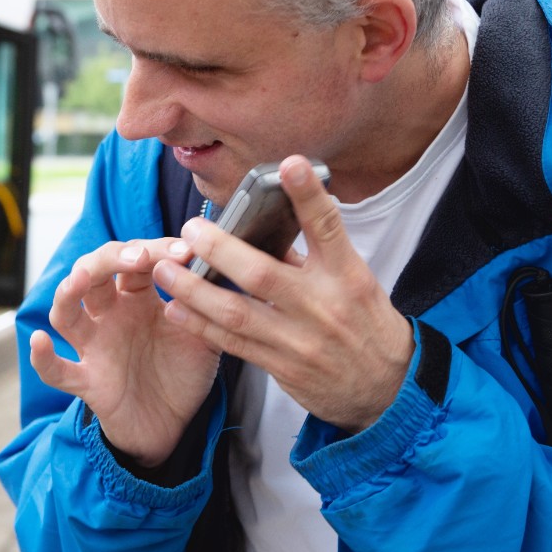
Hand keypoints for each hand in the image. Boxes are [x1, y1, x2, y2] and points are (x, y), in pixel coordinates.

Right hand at [29, 238, 221, 467]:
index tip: (186, 252)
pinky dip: (43, 358)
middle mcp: (110, 315)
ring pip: (65, 312)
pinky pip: (57, 370)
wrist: (175, 427)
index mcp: (138, 297)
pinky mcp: (87, 382)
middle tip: (140, 257)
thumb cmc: (182, 373)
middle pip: (93, 272)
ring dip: (68, 293)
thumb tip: (214, 266)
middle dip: (111, 257)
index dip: (156, 250)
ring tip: (80, 279)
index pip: (135, 259)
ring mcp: (94, 347)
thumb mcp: (204, 334)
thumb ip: (206, 305)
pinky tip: (39, 342)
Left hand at [153, 156, 413, 432]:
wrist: (388, 388)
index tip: (290, 164)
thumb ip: (312, 256)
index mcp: (346, 275)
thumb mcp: (353, 282)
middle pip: (263, 274)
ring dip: (194, 290)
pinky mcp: (282, 367)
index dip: (308, 196)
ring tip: (164, 269)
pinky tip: (175, 308)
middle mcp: (322, 305)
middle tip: (191, 230)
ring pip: (236, 311)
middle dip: (220, 250)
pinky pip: (232, 343)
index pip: (327, 228)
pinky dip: (200, 325)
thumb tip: (266, 223)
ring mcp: (300, 339)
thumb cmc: (365, 322)